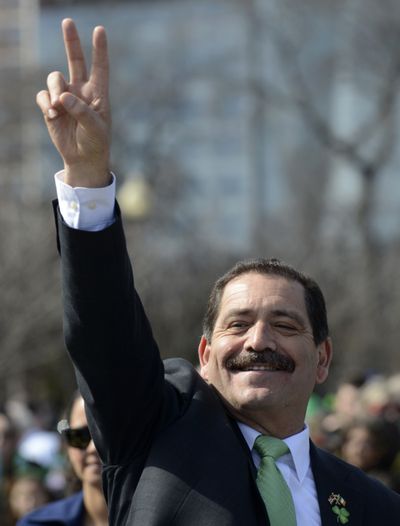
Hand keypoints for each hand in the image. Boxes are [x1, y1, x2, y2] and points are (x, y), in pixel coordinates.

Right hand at [36, 18, 110, 187]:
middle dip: (71, 41)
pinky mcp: (52, 107)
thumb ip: (82, 111)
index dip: (99, 49)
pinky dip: (46, 104)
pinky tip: (53, 115)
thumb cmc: (95, 143)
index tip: (100, 30)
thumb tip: (64, 97)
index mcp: (98, 94)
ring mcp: (65, 97)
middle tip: (68, 22)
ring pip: (54, 79)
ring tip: (58, 108)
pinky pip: (43, 96)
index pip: (100, 67)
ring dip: (54, 90)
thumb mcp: (95, 128)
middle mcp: (81, 91)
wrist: (83, 159)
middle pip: (75, 60)